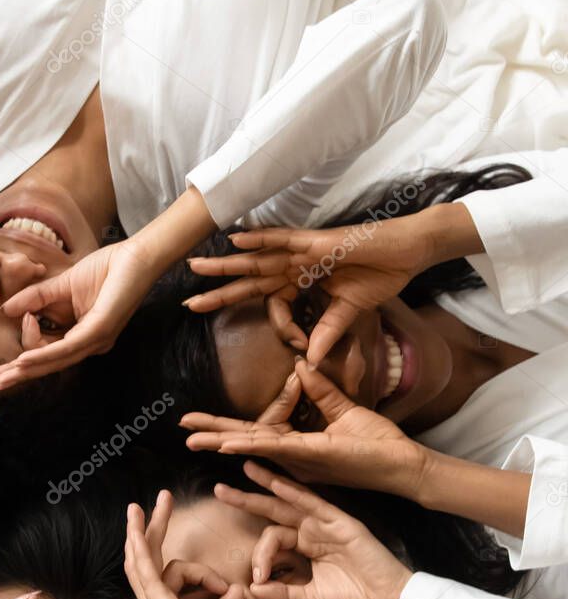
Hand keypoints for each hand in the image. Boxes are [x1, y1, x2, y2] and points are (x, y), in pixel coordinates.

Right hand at [0, 236, 162, 390]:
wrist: (136, 256)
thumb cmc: (105, 270)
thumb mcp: (61, 286)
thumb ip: (35, 299)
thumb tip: (6, 310)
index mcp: (80, 338)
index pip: (45, 352)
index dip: (23, 347)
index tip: (14, 321)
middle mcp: (88, 346)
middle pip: (47, 365)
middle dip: (17, 375)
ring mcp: (95, 341)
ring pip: (55, 361)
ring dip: (26, 370)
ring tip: (3, 378)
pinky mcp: (99, 332)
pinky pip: (66, 348)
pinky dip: (43, 355)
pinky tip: (25, 360)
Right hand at [124, 492, 243, 598]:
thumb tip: (238, 590)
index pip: (166, 576)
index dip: (196, 570)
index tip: (225, 589)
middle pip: (146, 559)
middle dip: (152, 528)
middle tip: (157, 501)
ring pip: (146, 559)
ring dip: (148, 530)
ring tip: (154, 503)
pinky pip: (146, 572)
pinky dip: (141, 548)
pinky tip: (139, 529)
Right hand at [181, 359, 429, 497]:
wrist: (403, 464)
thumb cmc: (377, 443)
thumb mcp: (344, 409)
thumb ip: (320, 389)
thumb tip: (301, 364)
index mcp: (295, 443)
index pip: (254, 430)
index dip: (226, 424)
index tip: (200, 417)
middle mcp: (291, 454)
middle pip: (244, 439)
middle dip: (211, 433)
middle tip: (182, 428)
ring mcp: (299, 457)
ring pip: (253, 446)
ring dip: (222, 441)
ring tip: (193, 440)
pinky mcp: (312, 456)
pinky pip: (276, 448)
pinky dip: (251, 446)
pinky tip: (229, 444)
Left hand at [184, 209, 449, 364]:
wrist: (409, 252)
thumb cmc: (381, 275)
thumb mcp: (349, 311)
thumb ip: (327, 332)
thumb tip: (310, 360)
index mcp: (301, 282)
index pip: (273, 304)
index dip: (280, 326)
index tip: (296, 343)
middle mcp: (295, 265)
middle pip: (250, 280)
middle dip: (220, 290)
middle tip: (188, 302)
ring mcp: (303, 251)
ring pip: (256, 259)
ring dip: (226, 264)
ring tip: (195, 267)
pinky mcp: (316, 241)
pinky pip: (282, 239)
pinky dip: (260, 239)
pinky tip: (235, 241)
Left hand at [217, 462, 411, 598]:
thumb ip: (283, 593)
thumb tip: (253, 590)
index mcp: (305, 546)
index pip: (273, 539)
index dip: (261, 556)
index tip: (257, 578)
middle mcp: (313, 531)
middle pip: (274, 510)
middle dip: (247, 500)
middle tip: (220, 490)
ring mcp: (327, 524)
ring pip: (292, 499)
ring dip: (268, 483)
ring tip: (246, 468)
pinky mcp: (342, 523)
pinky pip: (315, 504)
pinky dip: (296, 493)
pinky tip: (277, 484)